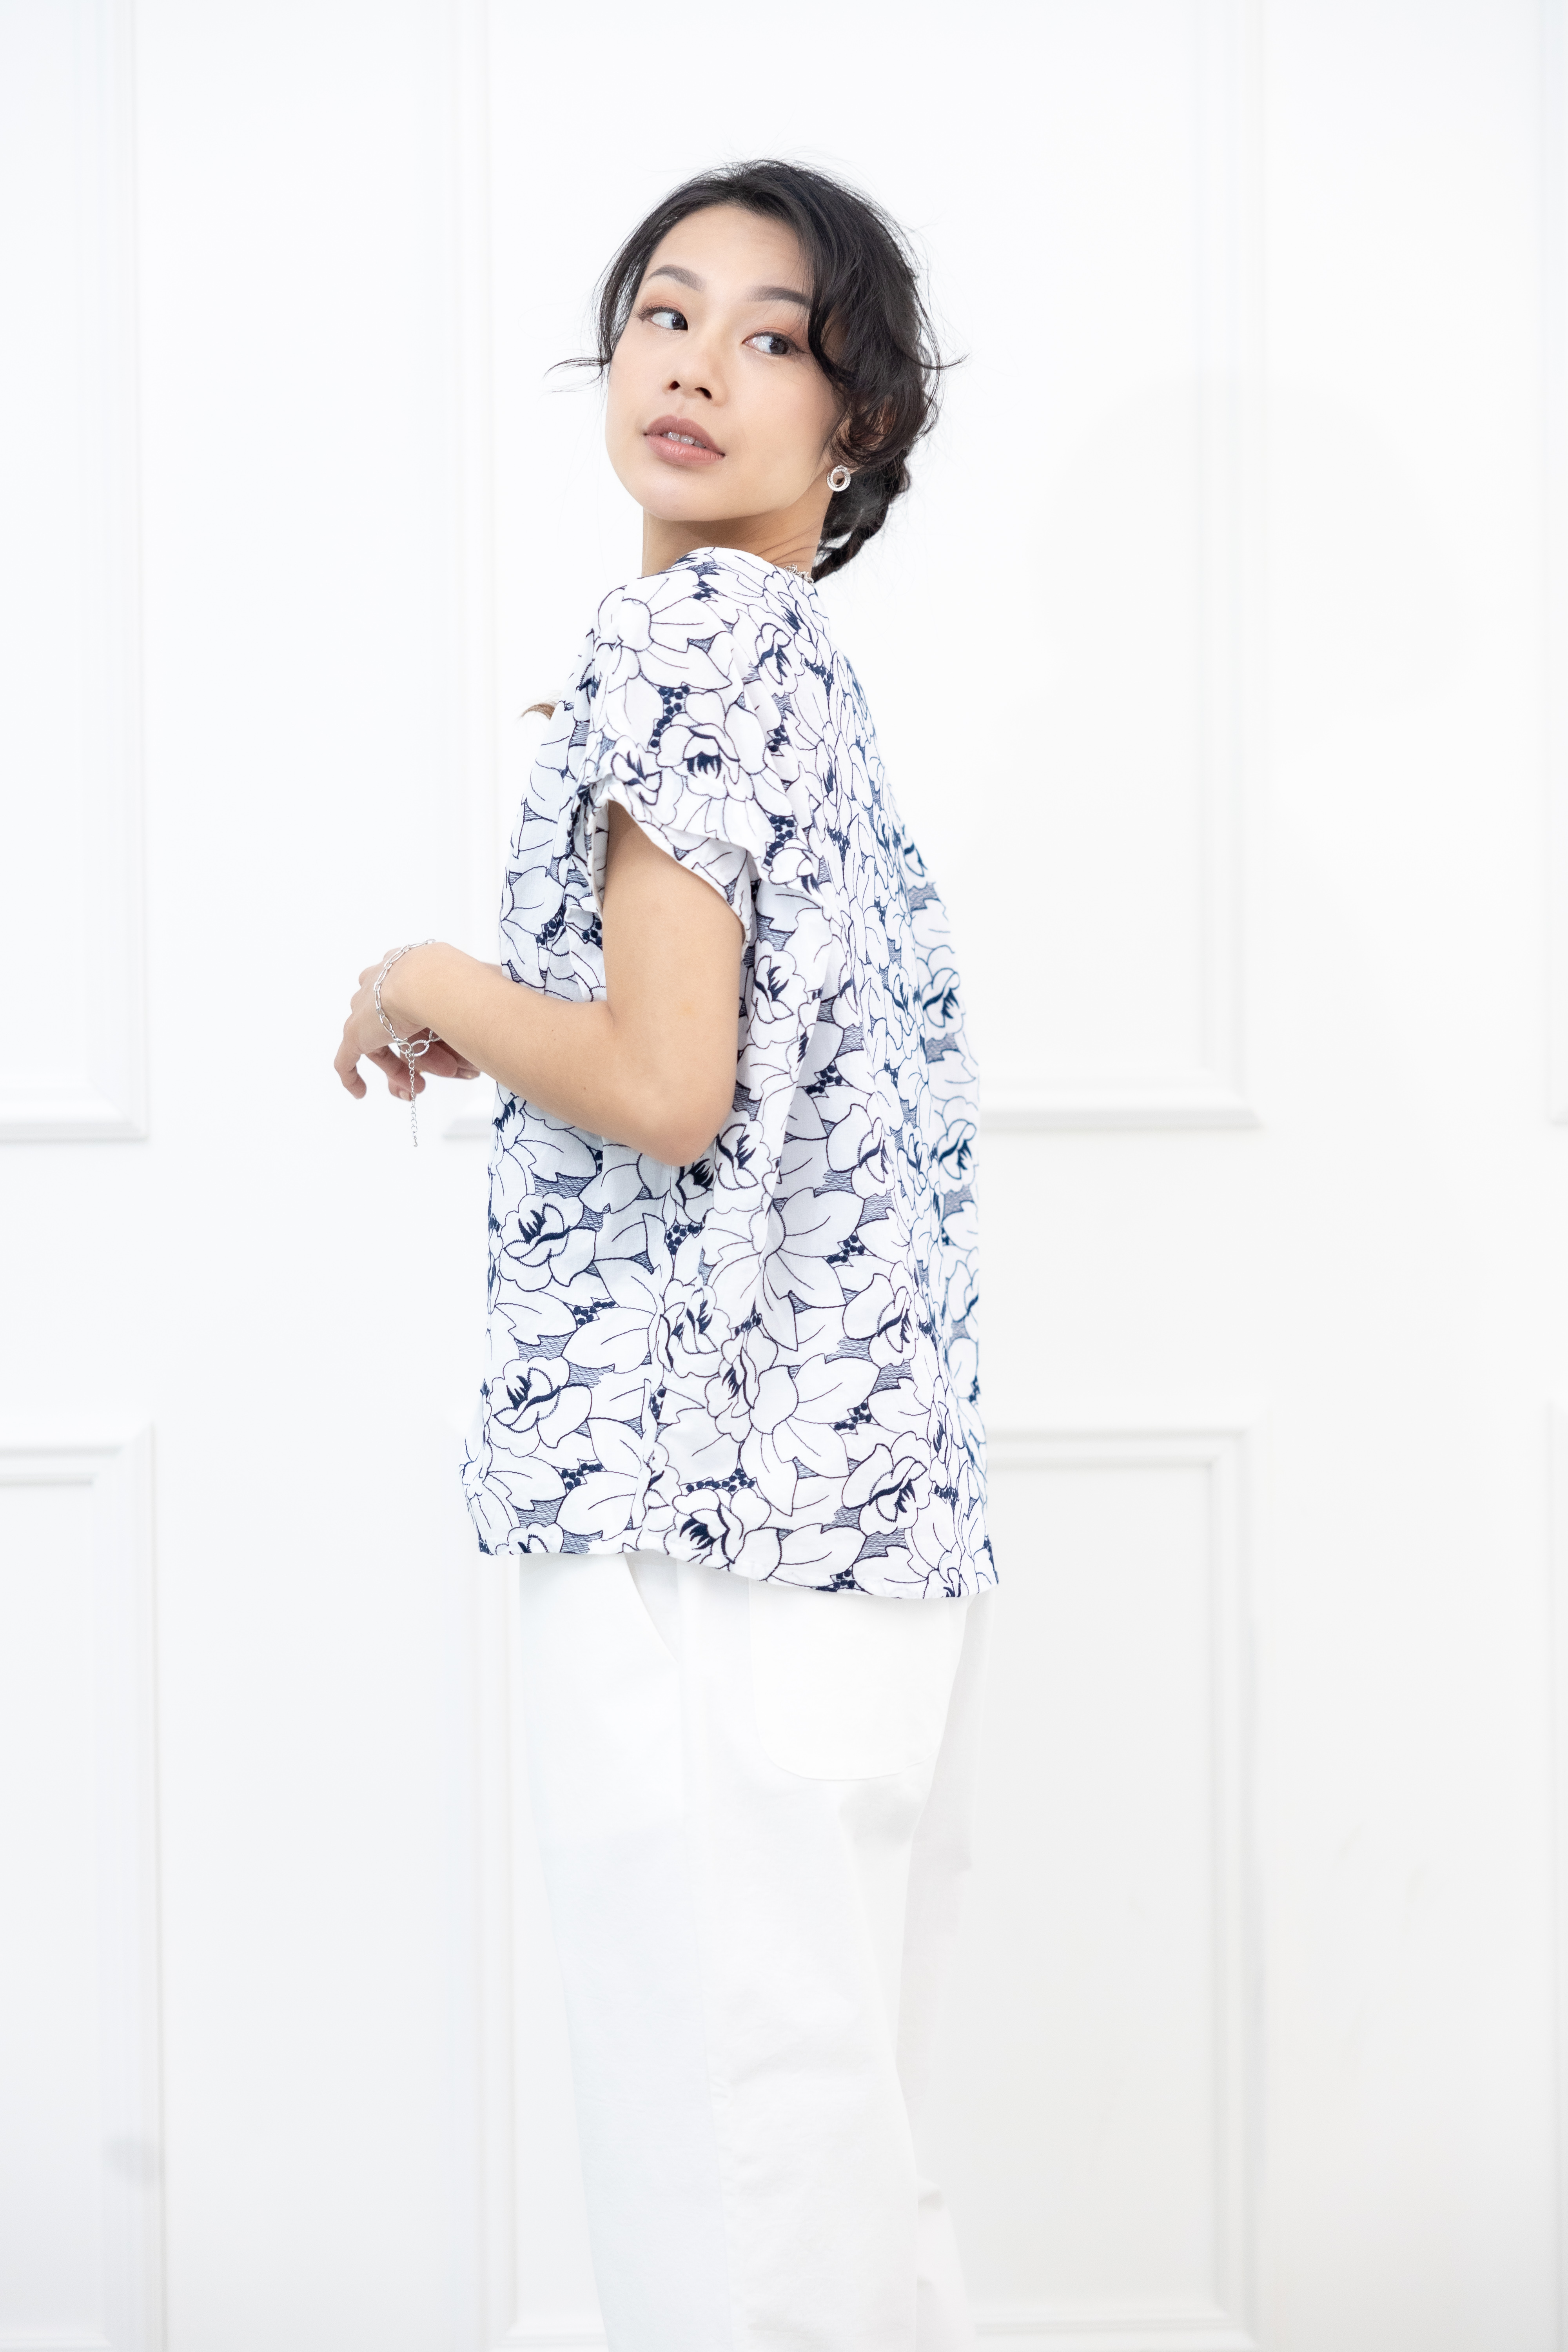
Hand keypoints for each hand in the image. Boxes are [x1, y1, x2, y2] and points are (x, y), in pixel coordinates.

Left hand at [335, 950, 481, 1101]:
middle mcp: (379, 984)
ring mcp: (363, 1010)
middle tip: (438, 1072)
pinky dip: (352, 1077)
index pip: (407, 999)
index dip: (423, 1025)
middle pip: (391, 1024)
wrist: (430, 983)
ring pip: (377, 1044)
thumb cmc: (459, 980)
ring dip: (397, 1069)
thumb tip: (500, 979)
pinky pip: (346, 1060)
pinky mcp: (354, 1033)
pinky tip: (360, 1092)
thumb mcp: (477, 977)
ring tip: (415, 1089)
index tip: (439, 1042)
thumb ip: (483, 979)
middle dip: (414, 1052)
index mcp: (404, 966)